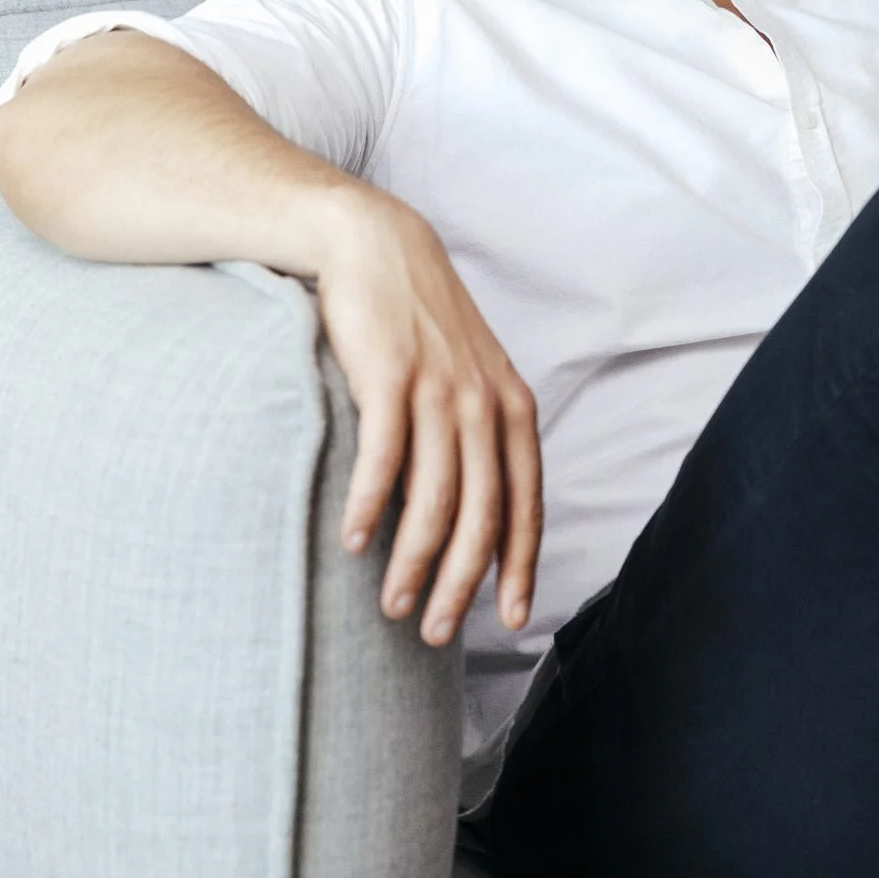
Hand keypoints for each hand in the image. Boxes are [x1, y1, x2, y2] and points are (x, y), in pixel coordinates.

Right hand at [312, 187, 541, 647]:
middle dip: (463, 582)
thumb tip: (477, 508)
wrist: (375, 244)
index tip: (513, 619)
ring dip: (414, 561)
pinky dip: (368, 508)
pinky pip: (383, 460)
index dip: (522, 565)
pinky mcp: (388, 377)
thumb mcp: (469, 374)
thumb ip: (480, 434)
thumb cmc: (419, 322)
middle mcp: (483, 402)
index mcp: (511, 407)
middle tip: (438, 633)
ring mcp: (437, 390)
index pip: (526, 502)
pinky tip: (352, 544)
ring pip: (434, 498)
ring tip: (394, 606)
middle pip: (482, 514)